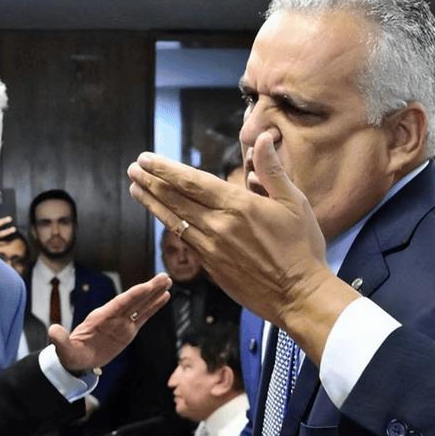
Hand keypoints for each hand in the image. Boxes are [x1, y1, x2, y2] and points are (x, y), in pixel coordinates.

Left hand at [50, 274, 171, 373]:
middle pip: (134, 300)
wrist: (76, 360)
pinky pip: (143, 317)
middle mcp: (113, 316)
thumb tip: (53, 330)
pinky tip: (164, 297)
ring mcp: (121, 322)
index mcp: (100, 317)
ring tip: (168, 281)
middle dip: (149, 289)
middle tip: (165, 276)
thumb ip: (60, 339)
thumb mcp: (63, 349)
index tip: (148, 286)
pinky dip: (154, 307)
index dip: (134, 295)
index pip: (120, 304)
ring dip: (155, 294)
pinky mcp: (128, 331)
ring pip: (141, 305)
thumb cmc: (69, 354)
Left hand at [128, 137, 356, 364]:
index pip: (191, 181)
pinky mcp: (210, 267)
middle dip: (150, 182)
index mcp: (237, 205)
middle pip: (175, 199)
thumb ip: (271, 170)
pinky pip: (184, 241)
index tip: (146, 158)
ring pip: (174, 221)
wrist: (298, 296)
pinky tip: (162, 217)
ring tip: (135, 189)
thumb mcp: (294, 202)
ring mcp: (211, 249)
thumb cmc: (302, 248)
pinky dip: (170, 226)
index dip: (165, 169)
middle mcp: (218, 226)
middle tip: (133, 169)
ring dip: (152, 203)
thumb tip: (261, 139)